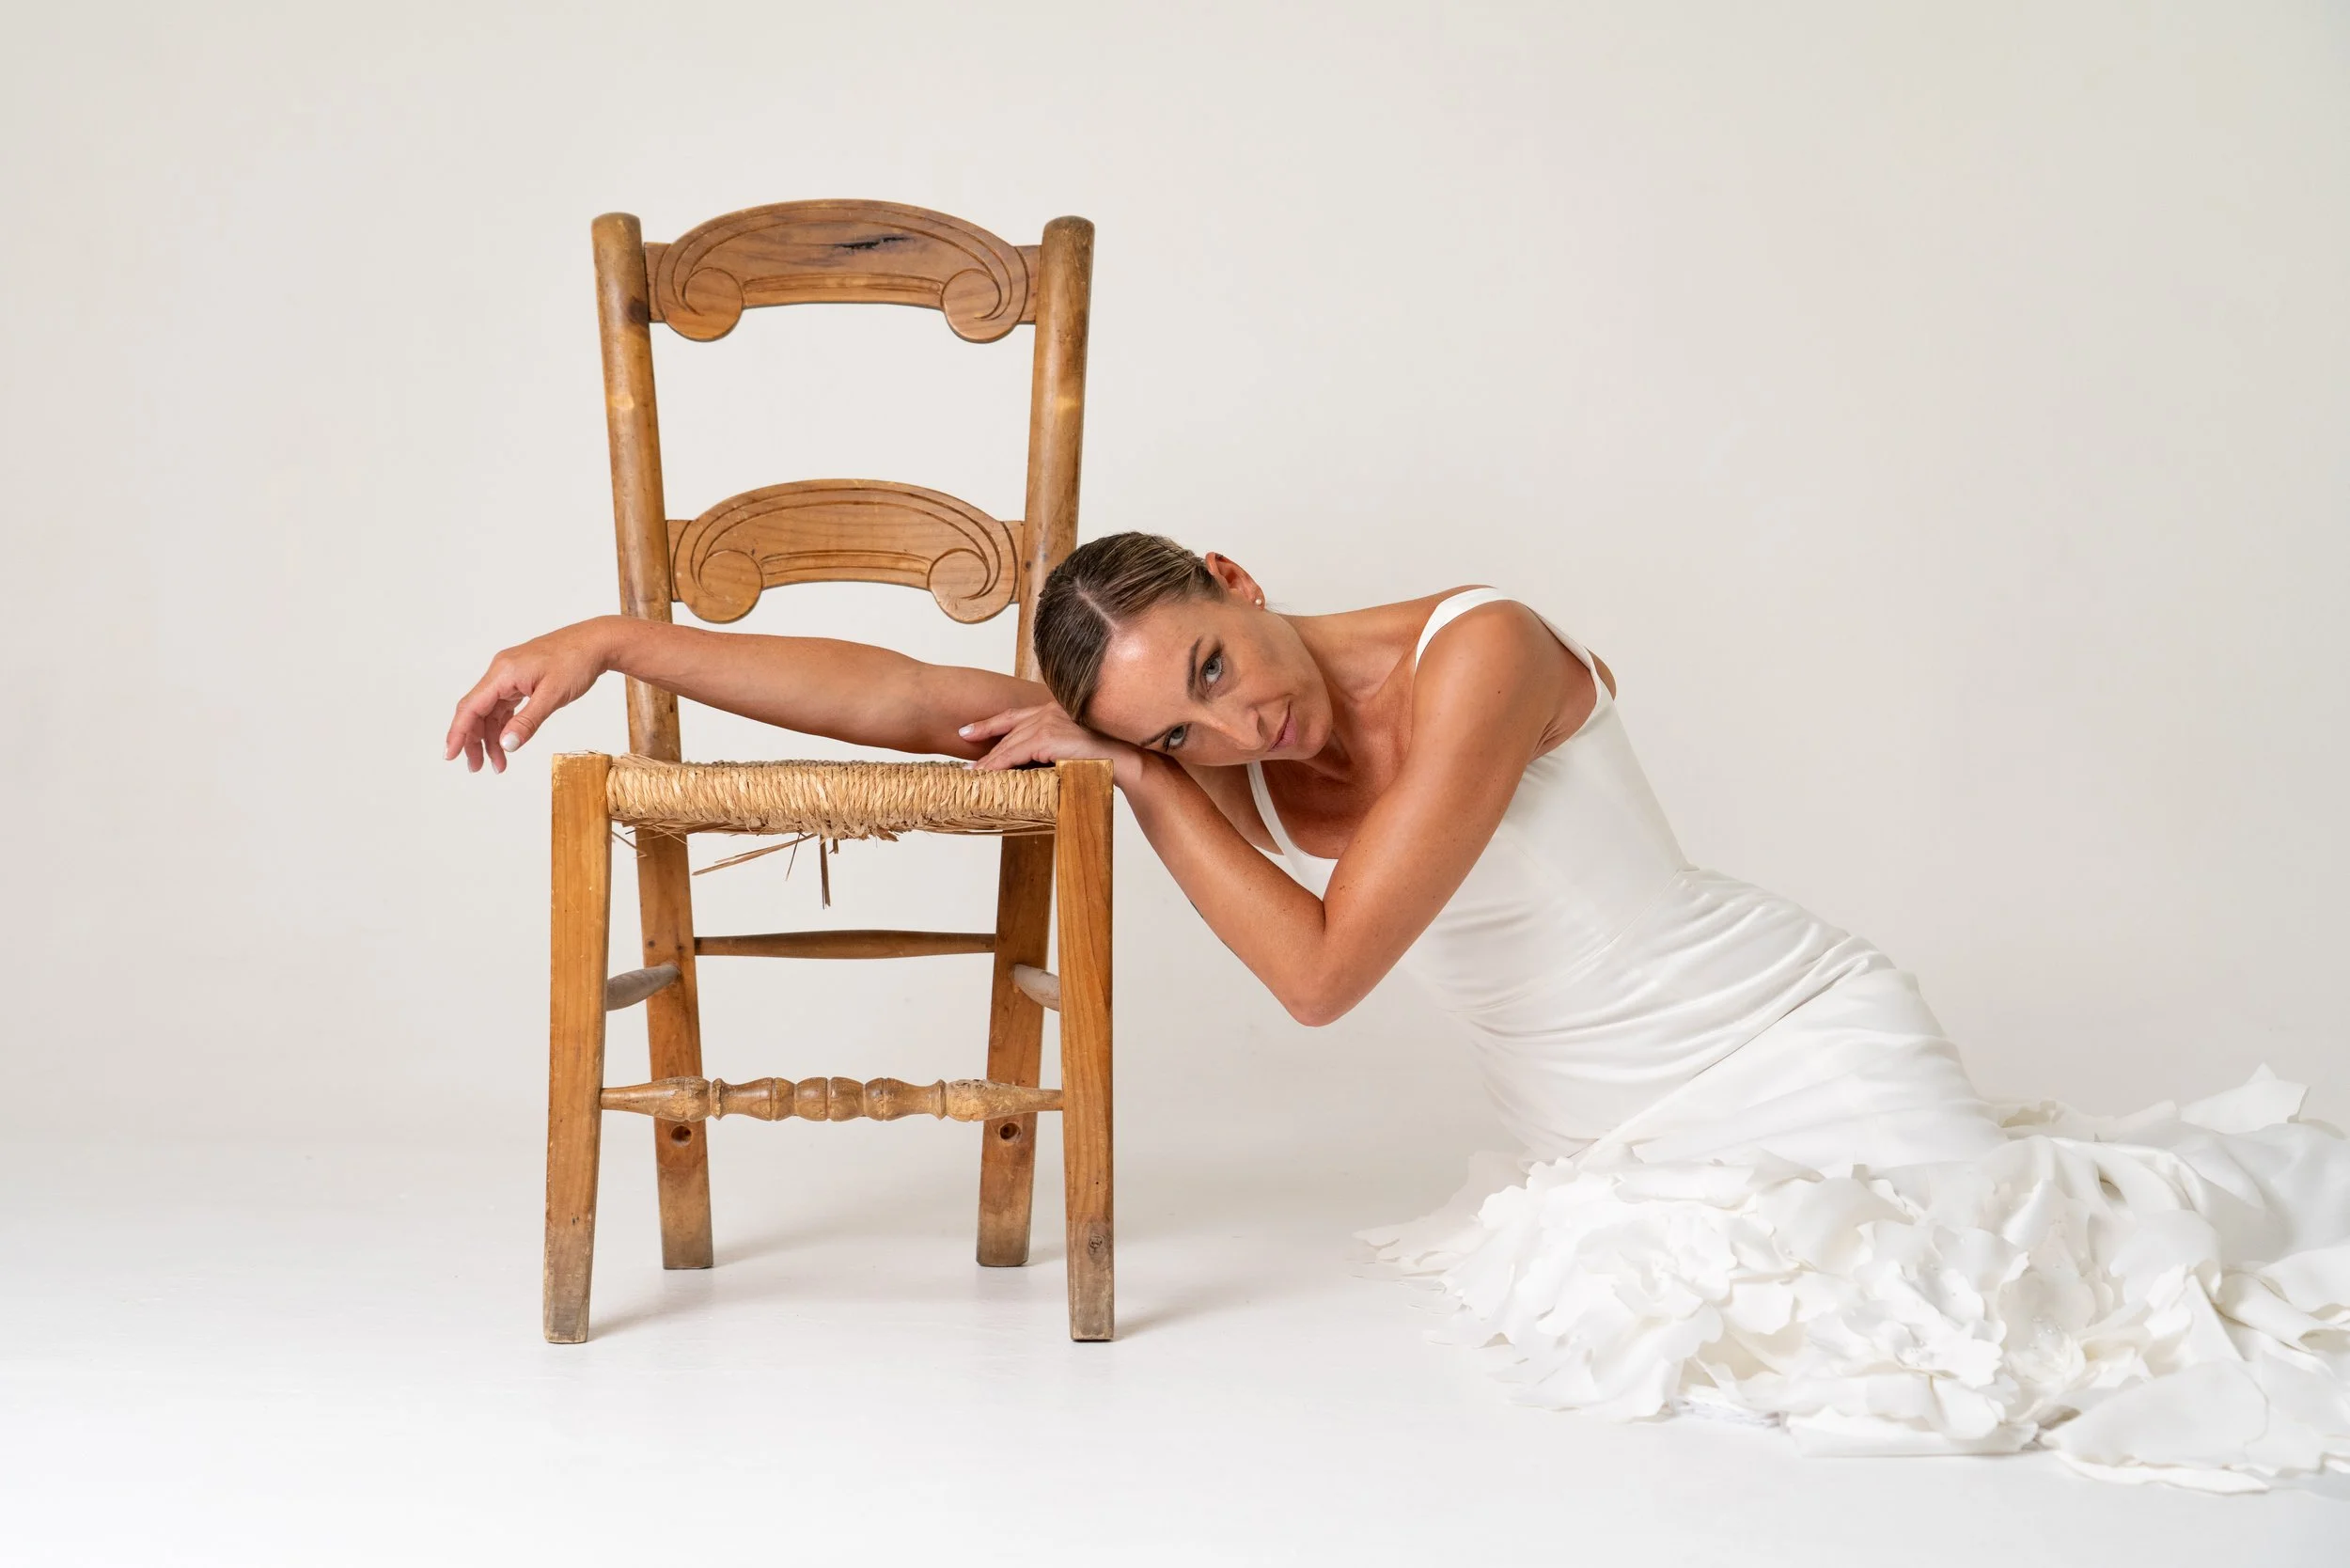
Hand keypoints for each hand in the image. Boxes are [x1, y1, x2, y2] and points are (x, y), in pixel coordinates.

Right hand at [444, 619, 616, 772]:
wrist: (596, 642)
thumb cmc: (577, 662)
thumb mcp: (553, 696)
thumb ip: (528, 722)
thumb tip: (507, 745)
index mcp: (503, 673)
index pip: (471, 706)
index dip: (458, 733)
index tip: (450, 755)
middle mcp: (501, 672)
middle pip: (476, 710)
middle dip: (474, 741)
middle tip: (477, 767)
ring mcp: (510, 675)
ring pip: (490, 711)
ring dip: (491, 737)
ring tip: (498, 764)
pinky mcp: (521, 679)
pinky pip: (504, 706)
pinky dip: (504, 726)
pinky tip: (507, 742)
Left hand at [960, 702, 1144, 789]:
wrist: (1128, 761)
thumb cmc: (1106, 758)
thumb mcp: (1074, 748)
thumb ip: (1053, 749)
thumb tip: (1033, 765)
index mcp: (1056, 707)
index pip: (1015, 715)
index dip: (989, 724)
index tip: (967, 731)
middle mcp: (1050, 708)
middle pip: (1008, 729)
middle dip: (984, 745)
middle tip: (966, 762)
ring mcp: (1049, 720)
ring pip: (1009, 744)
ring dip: (989, 761)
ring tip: (973, 774)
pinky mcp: (1048, 737)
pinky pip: (1014, 754)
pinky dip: (998, 765)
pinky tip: (986, 774)